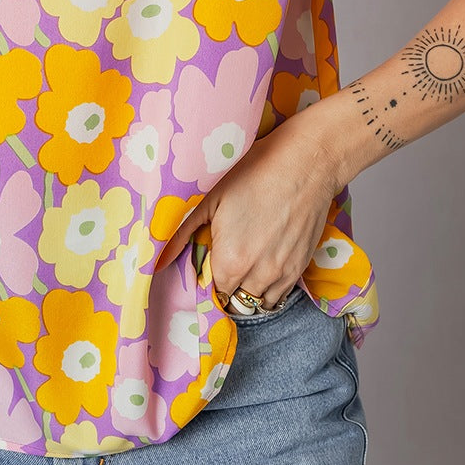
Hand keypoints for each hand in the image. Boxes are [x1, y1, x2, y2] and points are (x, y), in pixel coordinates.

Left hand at [153, 109, 342, 308]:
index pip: (211, 291)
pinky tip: (263, 266)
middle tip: (224, 262)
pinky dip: (269, 288)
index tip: (208, 261)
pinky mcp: (301, 268)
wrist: (307, 162)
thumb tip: (157, 261)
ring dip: (247, 290)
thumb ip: (181, 234)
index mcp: (229, 261)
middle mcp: (256, 275)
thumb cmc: (254, 172)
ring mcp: (282, 274)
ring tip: (244, 266)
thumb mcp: (210, 199)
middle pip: (234, 300)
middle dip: (226, 285)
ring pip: (258, 302)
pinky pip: (280, 296)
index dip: (207, 277)